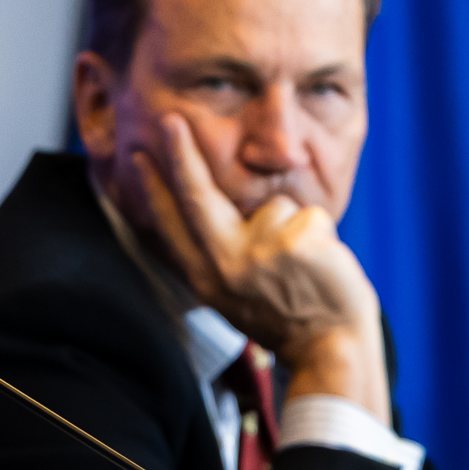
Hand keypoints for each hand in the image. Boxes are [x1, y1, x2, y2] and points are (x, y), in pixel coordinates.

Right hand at [139, 116, 390, 421]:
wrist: (331, 350)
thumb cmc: (287, 317)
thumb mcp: (236, 295)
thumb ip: (219, 256)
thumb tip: (206, 208)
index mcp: (207, 278)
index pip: (172, 225)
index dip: (153, 189)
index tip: (138, 157)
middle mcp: (225, 266)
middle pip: (198, 197)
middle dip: (182, 155)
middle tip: (171, 119)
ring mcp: (261, 255)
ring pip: (277, 206)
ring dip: (296, 226)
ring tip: (305, 268)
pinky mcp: (296, 244)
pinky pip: (309, 215)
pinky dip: (323, 235)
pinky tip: (323, 267)